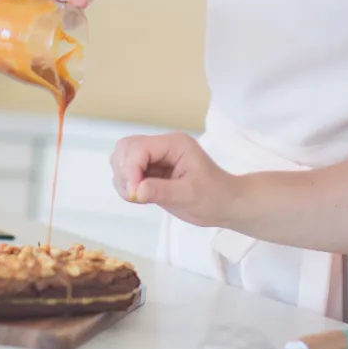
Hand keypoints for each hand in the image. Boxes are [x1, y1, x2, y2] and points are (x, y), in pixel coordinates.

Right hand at [110, 133, 236, 227]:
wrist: (224, 204)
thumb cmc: (213, 196)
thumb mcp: (189, 195)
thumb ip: (161, 191)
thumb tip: (136, 191)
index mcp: (174, 144)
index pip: (140, 147)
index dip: (131, 169)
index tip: (134, 194)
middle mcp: (162, 146)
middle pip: (126, 148)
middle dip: (125, 172)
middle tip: (135, 195)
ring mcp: (155, 158)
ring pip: (123, 159)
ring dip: (123, 179)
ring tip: (139, 197)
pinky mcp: (151, 171)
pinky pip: (128, 173)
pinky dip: (127, 185)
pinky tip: (142, 197)